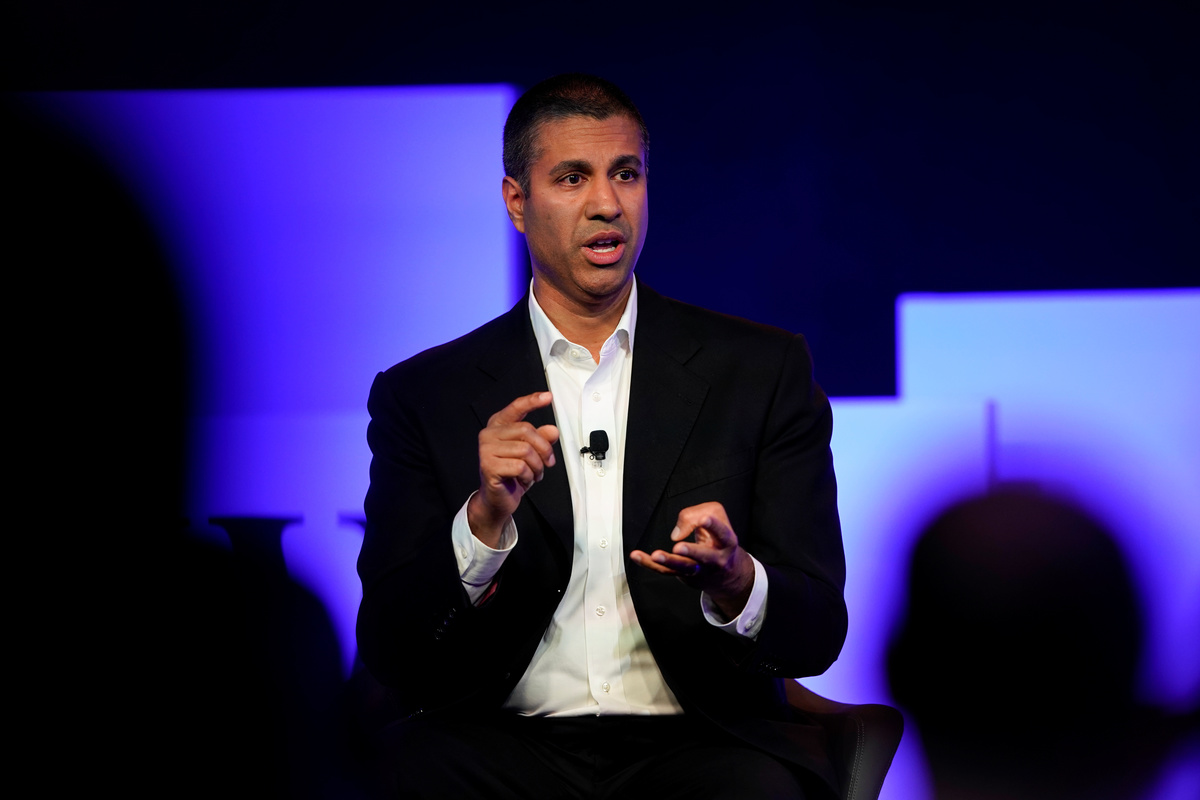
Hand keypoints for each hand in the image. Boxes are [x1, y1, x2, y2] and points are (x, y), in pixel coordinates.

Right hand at [467, 391, 558, 546]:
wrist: (497, 500)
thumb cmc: (512, 475)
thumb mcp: (532, 455)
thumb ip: (541, 440)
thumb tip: (553, 431)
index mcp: (498, 426)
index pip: (516, 407)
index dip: (532, 401)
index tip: (548, 397)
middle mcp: (489, 434)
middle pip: (526, 430)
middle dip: (544, 449)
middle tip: (548, 463)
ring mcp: (486, 450)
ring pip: (525, 450)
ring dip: (537, 466)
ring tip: (534, 474)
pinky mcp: (488, 466)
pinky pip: (520, 466)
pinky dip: (529, 476)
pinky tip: (524, 480)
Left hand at [630, 501, 754, 617]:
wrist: (726, 574)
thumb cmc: (718, 539)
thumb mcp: (715, 517)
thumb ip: (696, 515)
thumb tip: (676, 534)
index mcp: (726, 542)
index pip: (722, 533)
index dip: (714, 525)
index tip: (705, 519)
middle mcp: (715, 559)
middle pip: (703, 556)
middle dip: (691, 552)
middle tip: (678, 547)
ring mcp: (699, 570)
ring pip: (683, 567)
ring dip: (668, 561)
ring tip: (656, 555)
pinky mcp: (684, 576)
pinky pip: (665, 571)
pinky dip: (649, 564)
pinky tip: (637, 556)